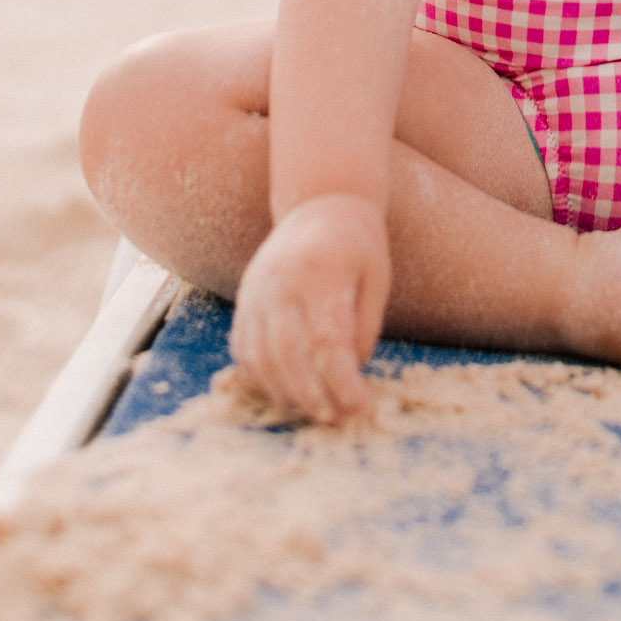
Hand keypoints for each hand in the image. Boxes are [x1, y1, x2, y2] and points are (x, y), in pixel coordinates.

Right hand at [229, 193, 389, 423]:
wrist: (320, 202)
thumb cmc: (357, 244)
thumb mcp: (376, 279)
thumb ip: (364, 328)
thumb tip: (348, 377)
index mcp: (320, 274)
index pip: (327, 343)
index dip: (343, 383)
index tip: (362, 408)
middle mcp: (280, 282)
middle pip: (287, 356)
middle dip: (310, 396)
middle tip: (334, 418)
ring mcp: (256, 290)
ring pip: (259, 357)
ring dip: (284, 392)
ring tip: (312, 410)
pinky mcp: (245, 298)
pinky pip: (244, 347)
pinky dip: (261, 375)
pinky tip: (285, 389)